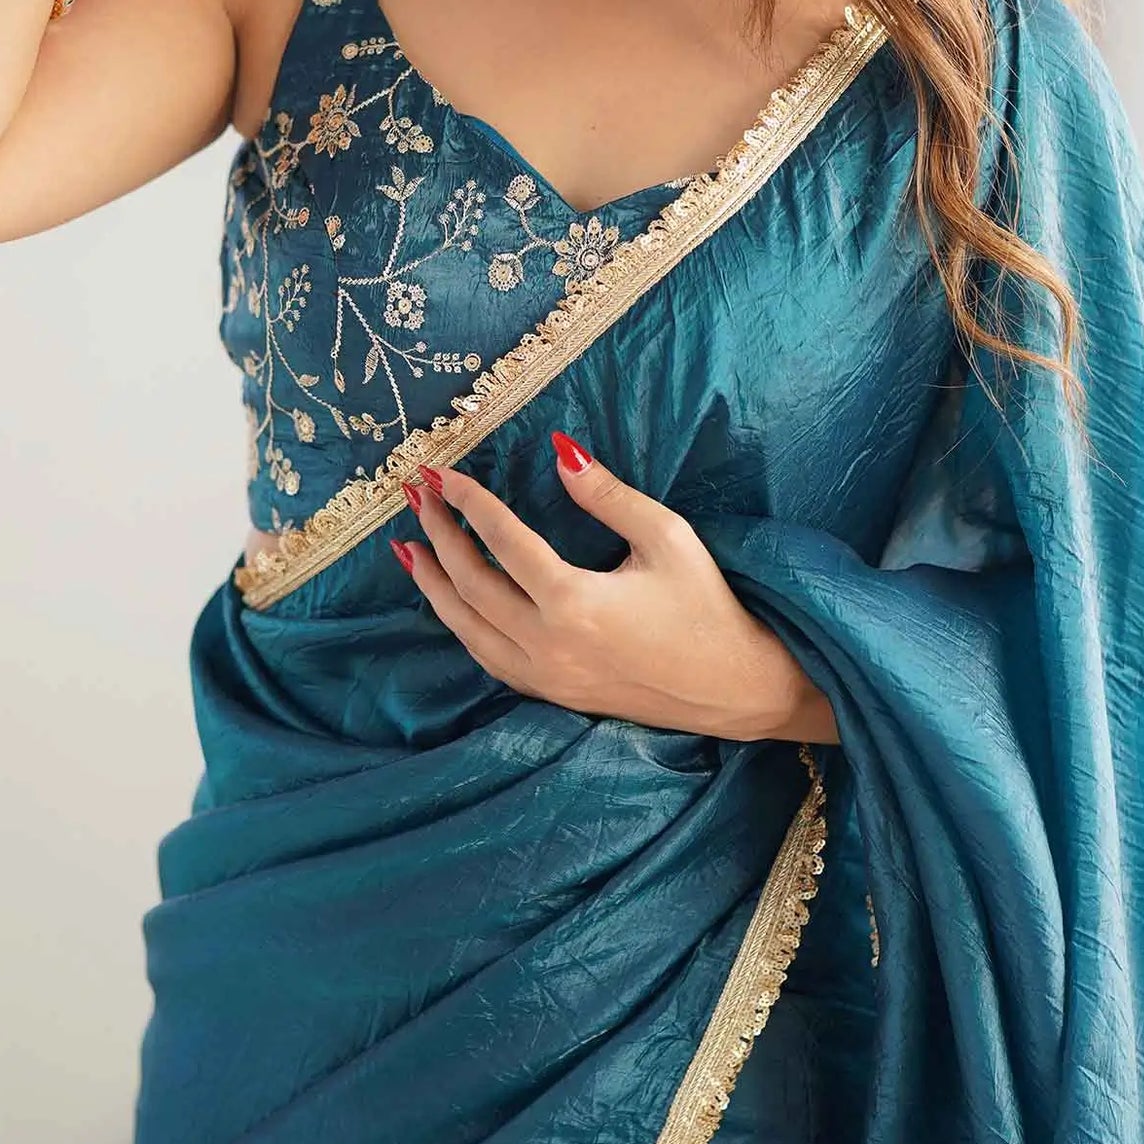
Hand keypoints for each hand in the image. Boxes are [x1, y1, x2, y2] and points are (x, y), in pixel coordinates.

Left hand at [388, 430, 838, 745]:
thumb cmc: (707, 606)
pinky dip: (458, 624)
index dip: (470, 503)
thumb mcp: (667, 536)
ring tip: (409, 546)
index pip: (504, 543)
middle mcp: (548, 645)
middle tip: (416, 495)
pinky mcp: (550, 694)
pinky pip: (486, 656)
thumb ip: (607, 494)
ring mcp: (545, 676)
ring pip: (465, 629)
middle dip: (438, 534)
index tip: (444, 473)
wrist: (734, 687)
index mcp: (575, 603)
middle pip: (470, 584)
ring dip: (433, 585)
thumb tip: (559, 449)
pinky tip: (449, 599)